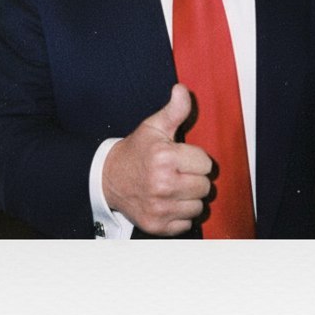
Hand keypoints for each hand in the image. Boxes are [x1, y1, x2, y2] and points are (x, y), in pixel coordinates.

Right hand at [102, 84, 212, 235]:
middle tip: (177, 173)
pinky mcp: (157, 225)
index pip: (206, 164)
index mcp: (164, 157)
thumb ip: (174, 110)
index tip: (180, 157)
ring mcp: (160, 207)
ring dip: (189, 198)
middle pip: (204, 186)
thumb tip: (182, 89)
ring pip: (198, 206)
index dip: (195, 159)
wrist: (109, 178)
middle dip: (194, 178)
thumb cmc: (136, 151)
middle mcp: (162, 185)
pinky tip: (168, 202)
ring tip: (174, 187)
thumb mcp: (153, 126)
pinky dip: (180, 214)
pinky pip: (187, 223)